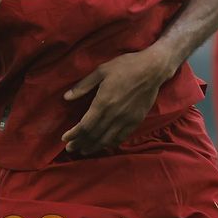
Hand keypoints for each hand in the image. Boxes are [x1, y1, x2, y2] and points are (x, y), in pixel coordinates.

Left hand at [61, 47, 176, 153]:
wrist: (152, 69)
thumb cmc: (125, 66)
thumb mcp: (101, 71)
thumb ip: (83, 86)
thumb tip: (66, 97)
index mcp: (103, 102)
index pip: (85, 126)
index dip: (74, 134)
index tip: (65, 138)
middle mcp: (113, 115)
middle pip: (94, 135)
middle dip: (80, 143)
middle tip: (71, 148)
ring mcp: (126, 119)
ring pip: (107, 139)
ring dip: (94, 147)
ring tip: (84, 151)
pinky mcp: (136, 121)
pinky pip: (121, 137)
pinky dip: (111, 143)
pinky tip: (104, 146)